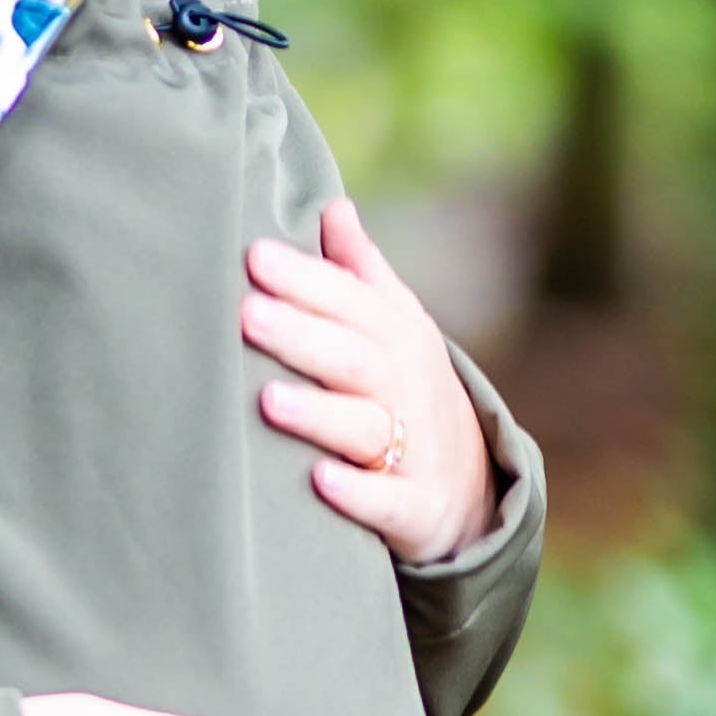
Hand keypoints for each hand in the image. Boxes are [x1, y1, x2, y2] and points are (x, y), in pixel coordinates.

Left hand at [242, 197, 497, 566]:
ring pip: (363, 427)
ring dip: (318, 413)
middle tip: (246, 314)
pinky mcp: (414, 508)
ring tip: (267, 399)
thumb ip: (362, 274)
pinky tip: (319, 480)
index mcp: (398, 339)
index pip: (351, 303)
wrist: (470, 491)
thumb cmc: (410, 395)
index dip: (305, 280)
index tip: (254, 256)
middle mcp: (406, 389)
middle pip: (352, 358)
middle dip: (302, 335)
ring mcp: (413, 451)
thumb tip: (333, 208)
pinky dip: (357, 493)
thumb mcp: (399, 329)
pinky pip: (387, 501)